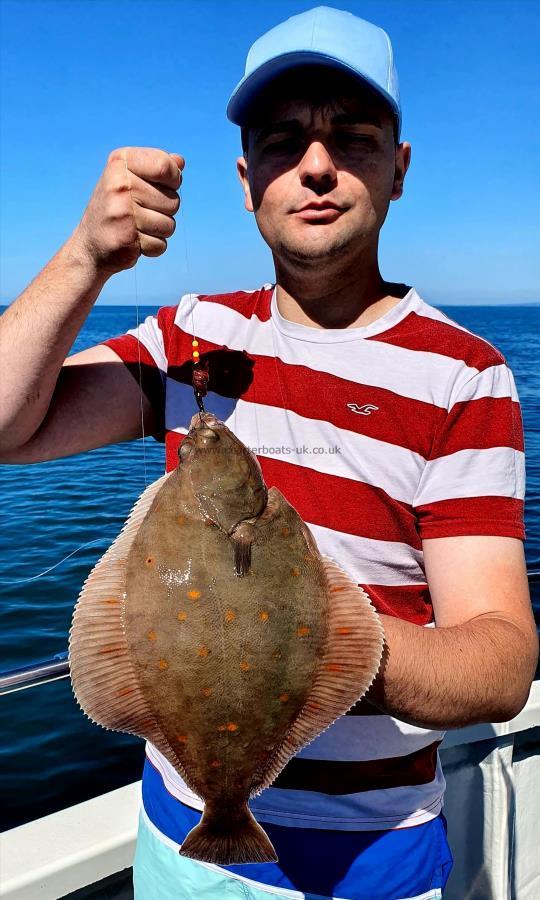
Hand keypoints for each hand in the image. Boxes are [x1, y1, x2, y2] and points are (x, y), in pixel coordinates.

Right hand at [71, 147, 183, 274]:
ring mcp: (122, 211)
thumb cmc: (116, 207)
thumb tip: (179, 161)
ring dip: (159, 231)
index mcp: (120, 162)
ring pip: (169, 225)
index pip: (165, 166)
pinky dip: (152, 247)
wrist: (89, 245)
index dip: (174, 180)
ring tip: (137, 227)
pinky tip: (134, 241)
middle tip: (141, 212)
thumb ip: (156, 168)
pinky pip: (160, 245)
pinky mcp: (125, 237)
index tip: (161, 186)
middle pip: (174, 200)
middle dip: (165, 211)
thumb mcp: (130, 179)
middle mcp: (119, 183)